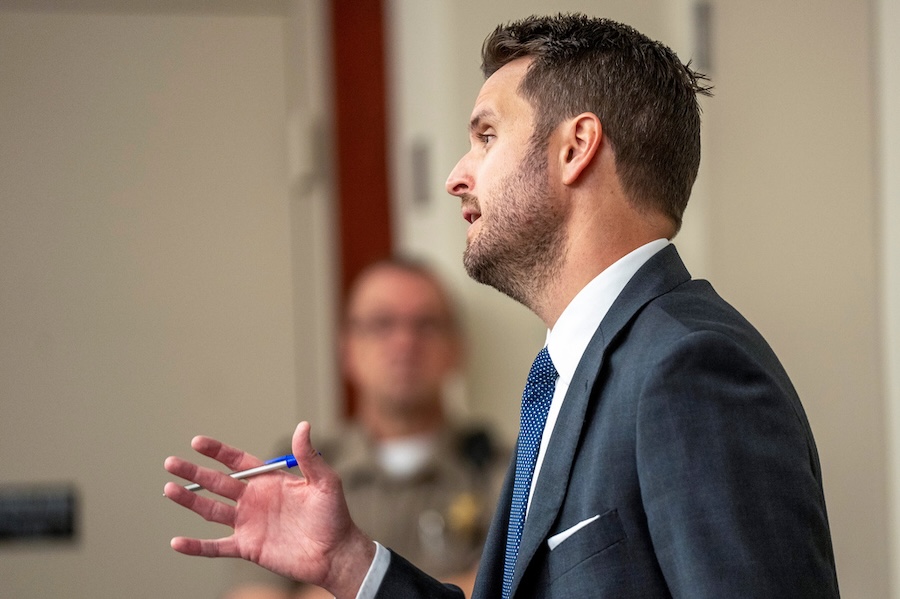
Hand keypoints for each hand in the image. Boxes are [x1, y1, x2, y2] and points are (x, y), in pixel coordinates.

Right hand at [164, 421, 374, 598]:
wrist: (336, 554)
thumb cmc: (334, 516)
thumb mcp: (324, 482)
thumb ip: (309, 456)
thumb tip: (303, 425)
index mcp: (269, 481)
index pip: (238, 462)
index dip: (217, 452)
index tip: (197, 442)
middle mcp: (254, 500)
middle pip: (217, 483)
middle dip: (194, 472)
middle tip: (171, 462)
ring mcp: (249, 524)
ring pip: (211, 510)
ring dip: (190, 500)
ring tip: (168, 489)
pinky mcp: (247, 547)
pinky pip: (216, 547)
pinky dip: (196, 546)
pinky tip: (177, 542)